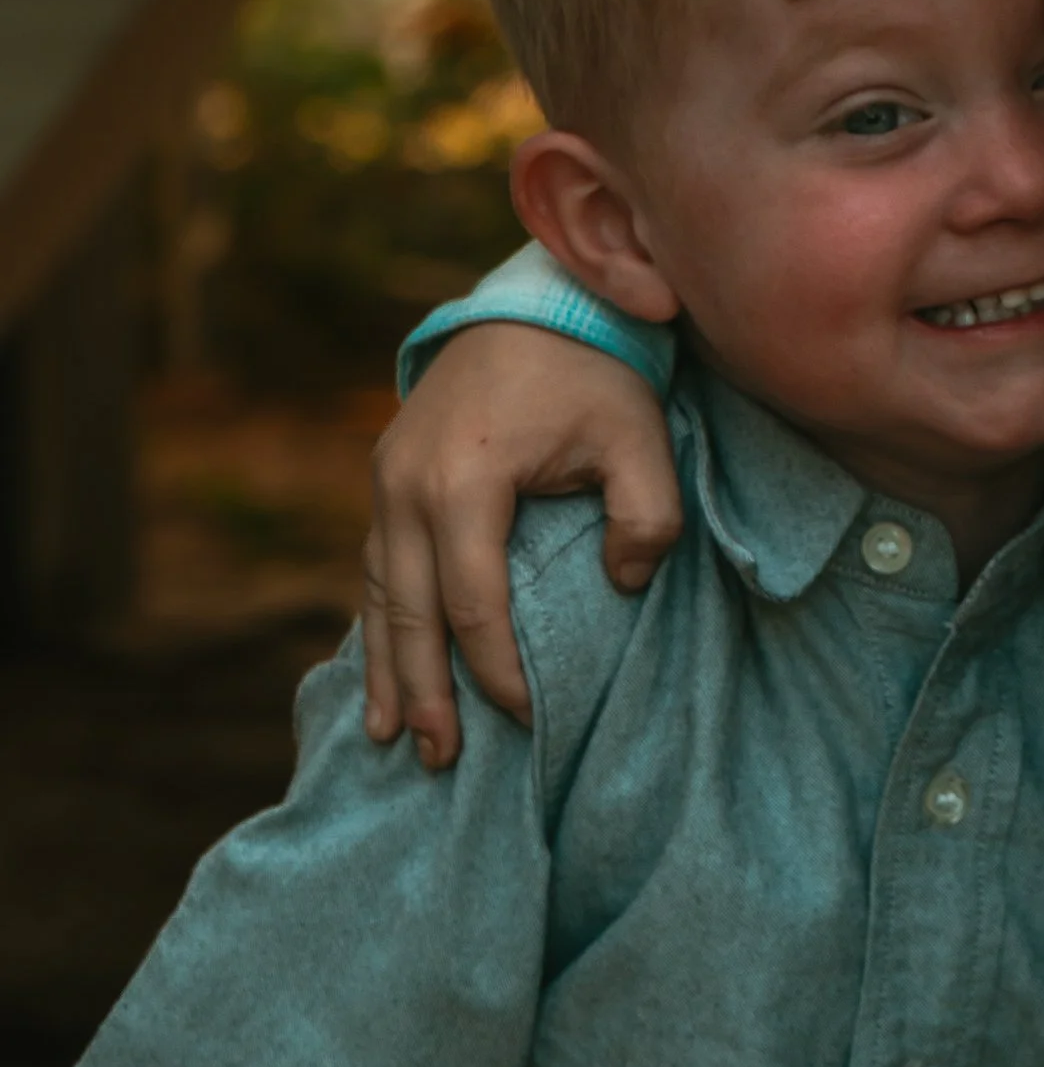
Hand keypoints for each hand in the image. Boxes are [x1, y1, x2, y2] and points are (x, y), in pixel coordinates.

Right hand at [362, 323, 680, 768]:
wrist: (539, 304)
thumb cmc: (595, 375)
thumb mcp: (640, 438)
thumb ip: (647, 517)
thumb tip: (623, 583)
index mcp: (467, 479)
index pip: (474, 601)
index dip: (496, 668)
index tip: (527, 717)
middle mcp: (408, 483)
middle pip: (409, 611)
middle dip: (425, 692)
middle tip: (441, 761)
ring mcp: (386, 478)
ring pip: (378, 593)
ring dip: (388, 668)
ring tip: (393, 737)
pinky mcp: (386, 476)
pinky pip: (374, 566)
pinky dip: (376, 621)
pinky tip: (382, 670)